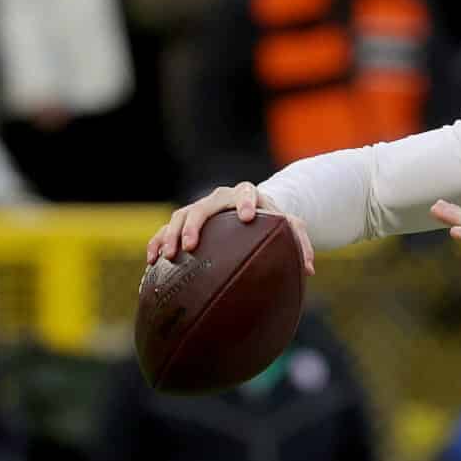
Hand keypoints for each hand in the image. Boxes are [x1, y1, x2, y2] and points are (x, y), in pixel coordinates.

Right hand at [145, 181, 315, 273]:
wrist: (250, 215)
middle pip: (203, 207)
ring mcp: (199, 211)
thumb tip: (308, 268)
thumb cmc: (271, 225)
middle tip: (192, 245)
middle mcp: (219, 200)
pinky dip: (158, 243)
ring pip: (181, 217)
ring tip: (168, 256)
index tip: (248, 217)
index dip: (245, 202)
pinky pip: (166, 231)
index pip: (245, 192)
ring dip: (171, 236)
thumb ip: (300, 243)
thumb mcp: (289, 230)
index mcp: (246, 196)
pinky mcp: (184, 224)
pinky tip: (152, 262)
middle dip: (196, 225)